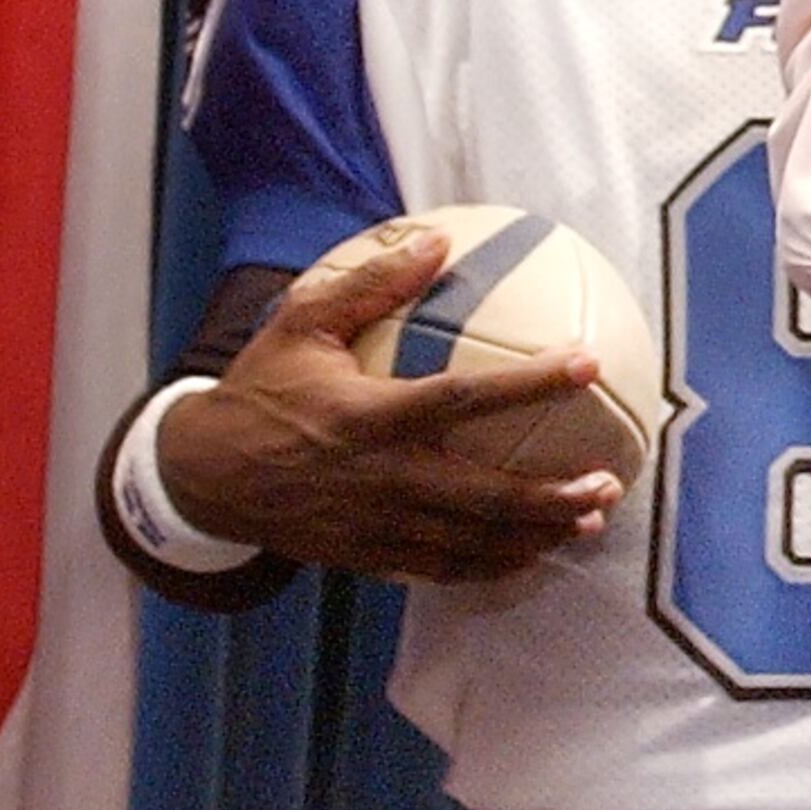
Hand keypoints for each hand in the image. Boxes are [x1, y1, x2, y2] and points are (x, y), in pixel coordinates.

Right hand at [160, 222, 623, 580]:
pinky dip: (489, 567)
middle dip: (551, 497)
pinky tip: (529, 554)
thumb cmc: (261, 391)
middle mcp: (380, 479)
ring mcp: (375, 526)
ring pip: (470, 543)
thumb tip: (436, 239)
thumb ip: (371, 284)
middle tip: (608, 484)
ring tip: (589, 523)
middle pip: (483, 497)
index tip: (587, 365)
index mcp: (369, 417)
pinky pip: (440, 570)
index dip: (530, 383)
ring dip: (534, 537)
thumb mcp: (302, 325)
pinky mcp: (368, 556)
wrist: (202, 477)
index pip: (464, 399)